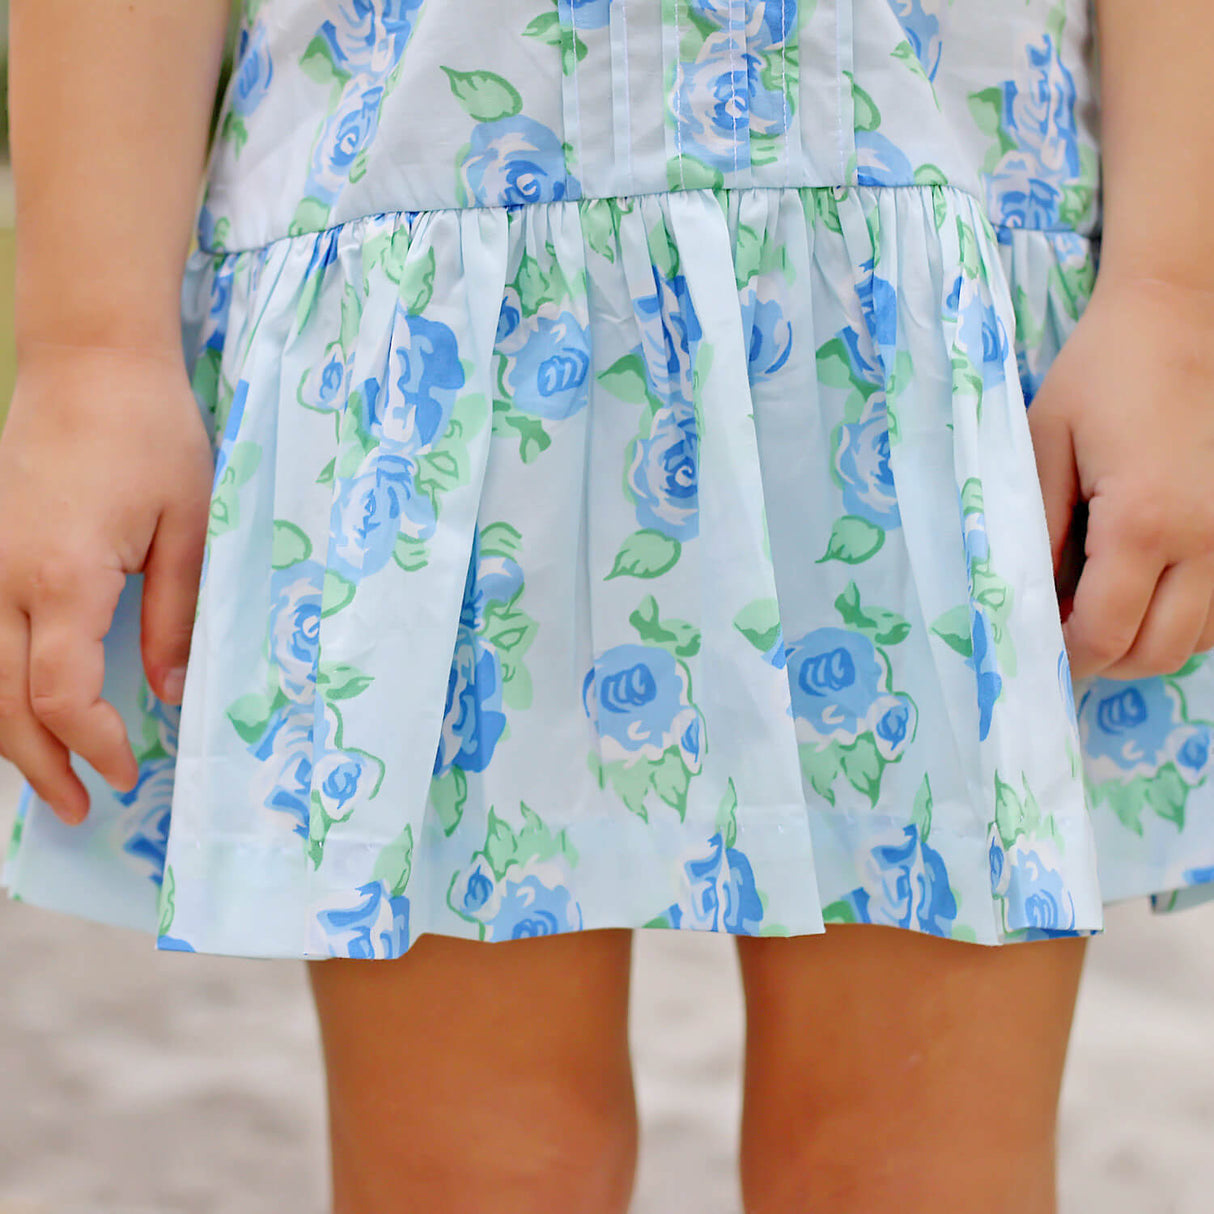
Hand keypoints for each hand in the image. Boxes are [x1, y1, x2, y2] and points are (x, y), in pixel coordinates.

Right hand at [0, 343, 212, 823]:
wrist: (91, 361)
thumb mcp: (188, 530)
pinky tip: (13, 708)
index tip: (126, 772)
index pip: (59, 695)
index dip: (89, 746)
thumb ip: (175, 618)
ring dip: (4, 733)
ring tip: (46, 775)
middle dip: (37, 764)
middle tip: (77, 808)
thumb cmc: (151, 436)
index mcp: (61, 577)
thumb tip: (169, 695)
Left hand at [1029, 274, 1213, 680]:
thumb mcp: (1042, 447)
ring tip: (1100, 604)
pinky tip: (1147, 586)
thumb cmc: (1101, 375)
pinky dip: (1184, 618)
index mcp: (1145, 522)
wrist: (1179, 316)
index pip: (1103, 635)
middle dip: (1103, 659)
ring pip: (1199, 640)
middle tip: (1060, 631)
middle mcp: (1209, 541)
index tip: (1032, 650)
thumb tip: (1020, 604)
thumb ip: (1031, 532)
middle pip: (1158, 654)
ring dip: (1145, 640)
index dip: (1062, 658)